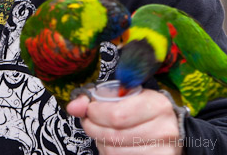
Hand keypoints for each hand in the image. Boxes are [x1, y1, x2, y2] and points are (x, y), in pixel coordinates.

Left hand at [66, 89, 183, 153]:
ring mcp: (163, 151)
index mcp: (157, 105)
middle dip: (93, 128)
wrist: (171, 131)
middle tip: (90, 122)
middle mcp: (163, 129)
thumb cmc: (144, 111)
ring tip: (103, 134)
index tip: (89, 110)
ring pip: (115, 152)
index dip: (95, 114)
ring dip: (101, 143)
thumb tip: (73, 105)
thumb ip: (98, 98)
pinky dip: (110, 153)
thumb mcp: (127, 96)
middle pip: (114, 135)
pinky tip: (112, 145)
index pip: (117, 114)